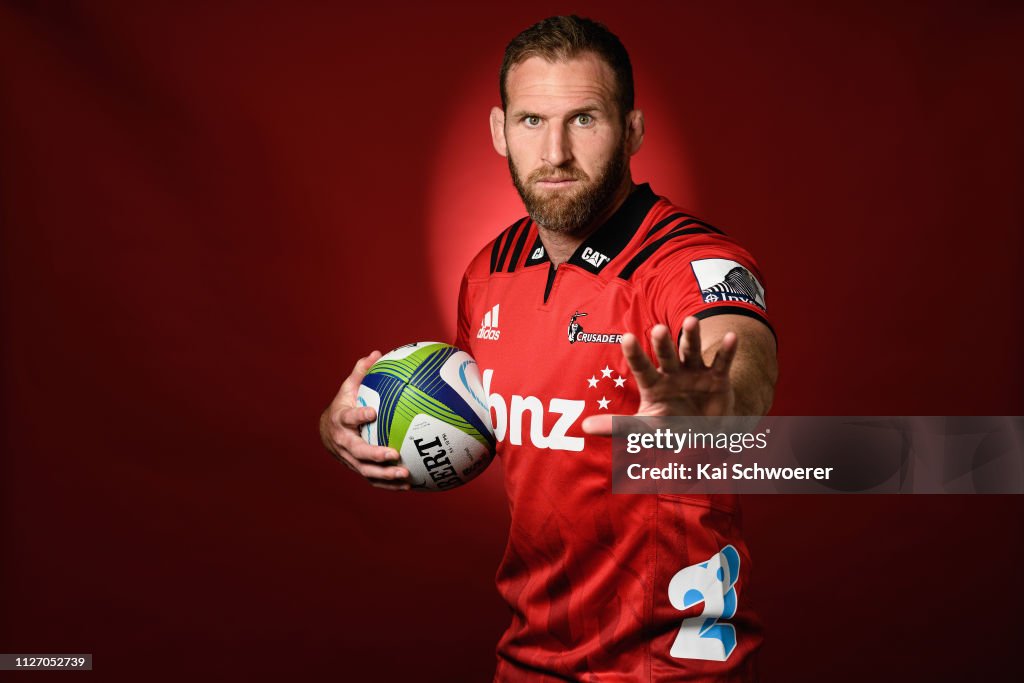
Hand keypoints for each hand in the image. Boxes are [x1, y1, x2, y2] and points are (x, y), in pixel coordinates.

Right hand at [319, 351, 410, 490]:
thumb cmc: (344, 406)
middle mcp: (344, 442)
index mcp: (341, 420)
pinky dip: (390, 484)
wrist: (327, 432)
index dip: (359, 416)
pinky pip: (374, 479)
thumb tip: (376, 352)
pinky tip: (409, 485)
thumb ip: (361, 372)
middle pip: (357, 451)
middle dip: (375, 454)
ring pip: (366, 470)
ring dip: (385, 475)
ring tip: (406, 475)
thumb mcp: (348, 389)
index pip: (348, 418)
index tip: (373, 412)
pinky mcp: (358, 468)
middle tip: (394, 454)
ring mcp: (350, 458)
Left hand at [581, 317, 736, 435]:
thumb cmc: (670, 427)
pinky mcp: (717, 379)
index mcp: (653, 384)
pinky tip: (732, 337)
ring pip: (691, 352)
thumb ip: (618, 426)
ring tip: (691, 321)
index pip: (641, 368)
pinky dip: (726, 351)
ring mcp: (695, 373)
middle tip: (659, 328)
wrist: (706, 433)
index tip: (626, 337)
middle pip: (665, 355)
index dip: (635, 354)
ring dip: (691, 337)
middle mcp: (672, 374)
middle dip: (662, 343)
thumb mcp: (646, 429)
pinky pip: (722, 363)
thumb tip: (584, 426)